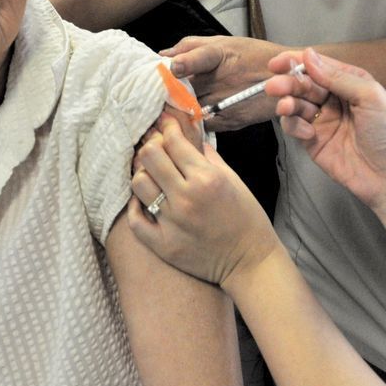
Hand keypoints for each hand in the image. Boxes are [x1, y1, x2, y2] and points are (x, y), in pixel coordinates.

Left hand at [128, 114, 280, 288]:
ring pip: (138, 183)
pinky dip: (136, 206)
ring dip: (143, 173)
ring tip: (152, 174)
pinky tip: (144, 200)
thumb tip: (189, 136)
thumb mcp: (233, 179)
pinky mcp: (163, 245)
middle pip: (150, 156)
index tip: (165, 124)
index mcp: (206, 178)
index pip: (173, 142)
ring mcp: (172, 223)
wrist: (250, 261)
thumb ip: (208, 156)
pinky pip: (135, 219)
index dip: (167, 127)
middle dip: (152, 145)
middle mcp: (186, 198)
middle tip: (157, 146)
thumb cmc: (246, 218)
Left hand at [161, 36, 289, 130]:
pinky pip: (203, 125)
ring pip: (192, 111)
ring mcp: (228, 101)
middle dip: (166, 94)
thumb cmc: (253, 56)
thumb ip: (191, 46)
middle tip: (148, 97)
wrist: (288, 79)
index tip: (174, 67)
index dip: (187, 62)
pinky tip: (180, 122)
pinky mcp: (232, 120)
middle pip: (186, 90)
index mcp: (222, 54)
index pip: (202, 56)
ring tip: (158, 113)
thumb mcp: (225, 42)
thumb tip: (163, 54)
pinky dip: (190, 125)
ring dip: (175, 112)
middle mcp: (225, 78)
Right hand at [267, 48, 385, 216]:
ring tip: (285, 107)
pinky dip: (295, 126)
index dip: (296, 62)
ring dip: (287, 103)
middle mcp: (334, 98)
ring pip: (295, 104)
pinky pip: (295, 127)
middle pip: (303, 84)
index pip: (318, 66)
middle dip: (287, 83)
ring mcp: (322, 120)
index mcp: (349, 82)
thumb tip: (309, 55)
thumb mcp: (369, 96)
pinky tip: (309, 133)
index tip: (277, 63)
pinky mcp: (313, 141)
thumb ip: (337, 77)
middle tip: (274, 86)